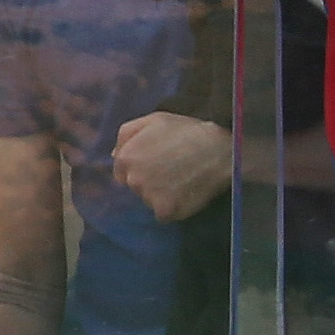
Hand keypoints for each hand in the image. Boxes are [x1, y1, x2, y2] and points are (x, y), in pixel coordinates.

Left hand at [112, 110, 238, 220]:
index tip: (160, 164)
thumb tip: (113, 155)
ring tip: (183, 180)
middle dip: (150, 181)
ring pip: (150, 201)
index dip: (141, 168)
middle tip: (174, 170)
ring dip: (162, 195)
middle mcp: (133, 180)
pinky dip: (174, 207)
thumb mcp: (154, 120)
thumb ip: (127, 134)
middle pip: (136, 187)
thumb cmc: (188, 131)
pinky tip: (187, 193)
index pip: (122, 173)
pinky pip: (164, 214)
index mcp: (126, 157)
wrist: (220, 150)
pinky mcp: (166, 211)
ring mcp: (149, 197)